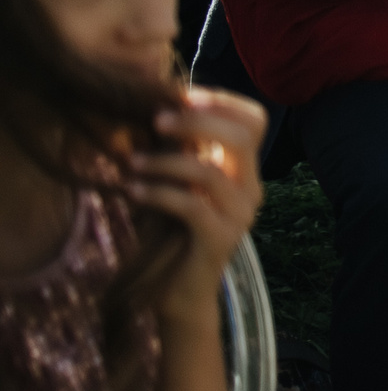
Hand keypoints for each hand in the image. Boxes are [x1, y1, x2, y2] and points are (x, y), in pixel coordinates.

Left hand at [127, 86, 264, 313]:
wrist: (179, 293)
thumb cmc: (172, 234)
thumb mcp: (176, 185)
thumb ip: (176, 152)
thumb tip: (148, 107)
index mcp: (246, 170)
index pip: (254, 120)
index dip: (220, 101)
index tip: (178, 97)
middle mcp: (252, 188)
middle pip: (242, 136)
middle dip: (197, 122)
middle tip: (156, 119)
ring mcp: (241, 214)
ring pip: (211, 172)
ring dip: (166, 162)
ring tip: (131, 162)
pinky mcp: (221, 238)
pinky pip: (191, 206)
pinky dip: (158, 193)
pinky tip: (132, 190)